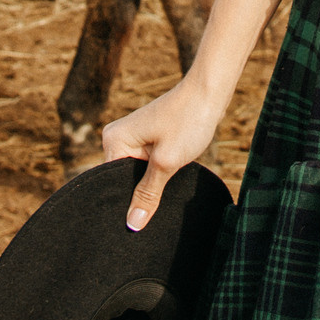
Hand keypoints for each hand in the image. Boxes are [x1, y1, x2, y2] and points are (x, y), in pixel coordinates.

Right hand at [100, 78, 228, 231]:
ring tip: (163, 200)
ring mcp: (133, 138)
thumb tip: (132, 224)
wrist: (209, 93)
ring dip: (150, 186)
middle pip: (122, 180)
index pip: (110, 183)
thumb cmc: (188, 121)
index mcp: (114, 140)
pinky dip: (157, 176)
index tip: (137, 226)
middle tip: (153, 217)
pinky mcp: (148, 139)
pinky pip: (146, 166)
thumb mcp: (167, 162)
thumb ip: (148, 193)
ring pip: (137, 175)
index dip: (124, 204)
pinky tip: (168, 184)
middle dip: (138, 196)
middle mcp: (117, 137)